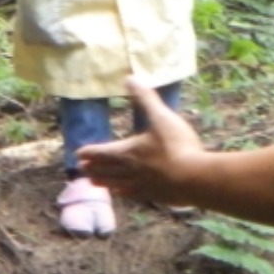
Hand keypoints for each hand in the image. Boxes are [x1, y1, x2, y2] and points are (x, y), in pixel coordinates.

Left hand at [81, 81, 206, 204]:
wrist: (194, 179)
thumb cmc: (176, 146)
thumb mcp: (161, 117)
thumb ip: (146, 98)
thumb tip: (130, 78)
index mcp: (129, 151)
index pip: (103, 152)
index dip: (91, 152)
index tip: (79, 153)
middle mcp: (130, 170)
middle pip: (107, 169)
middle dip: (94, 167)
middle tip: (81, 169)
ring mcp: (141, 185)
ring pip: (116, 183)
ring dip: (104, 181)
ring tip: (93, 182)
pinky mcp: (153, 195)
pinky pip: (132, 194)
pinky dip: (122, 192)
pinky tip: (121, 193)